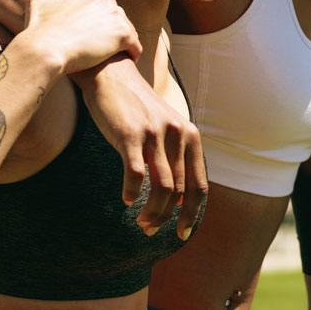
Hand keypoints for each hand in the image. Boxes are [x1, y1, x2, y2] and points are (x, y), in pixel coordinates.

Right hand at [16, 0, 140, 74]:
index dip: (95, 20)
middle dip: (110, 29)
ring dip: (122, 41)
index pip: (99, 6)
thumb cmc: (39, 30)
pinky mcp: (124, 35)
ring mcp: (116, 16)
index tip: (89, 33)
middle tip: (101, 46)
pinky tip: (126, 60)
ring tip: (113, 55)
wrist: (45, 50)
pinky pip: (136, 45)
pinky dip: (133, 53)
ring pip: (127, 30)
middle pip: (115, 16)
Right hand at [71, 53, 205, 239]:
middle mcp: (179, 135)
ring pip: (162, 187)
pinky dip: (133, 192)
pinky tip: (126, 200)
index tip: (182, 234)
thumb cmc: (135, 109)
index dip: (193, 214)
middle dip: (167, 217)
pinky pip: (136, 174)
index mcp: (192, 137)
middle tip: (149, 230)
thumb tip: (178, 199)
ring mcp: (156, 134)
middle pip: (181, 191)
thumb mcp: (164, 130)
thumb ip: (174, 158)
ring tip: (139, 222)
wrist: (109, 75)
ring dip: (151, 211)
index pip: (200, 185)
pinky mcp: (131, 134)